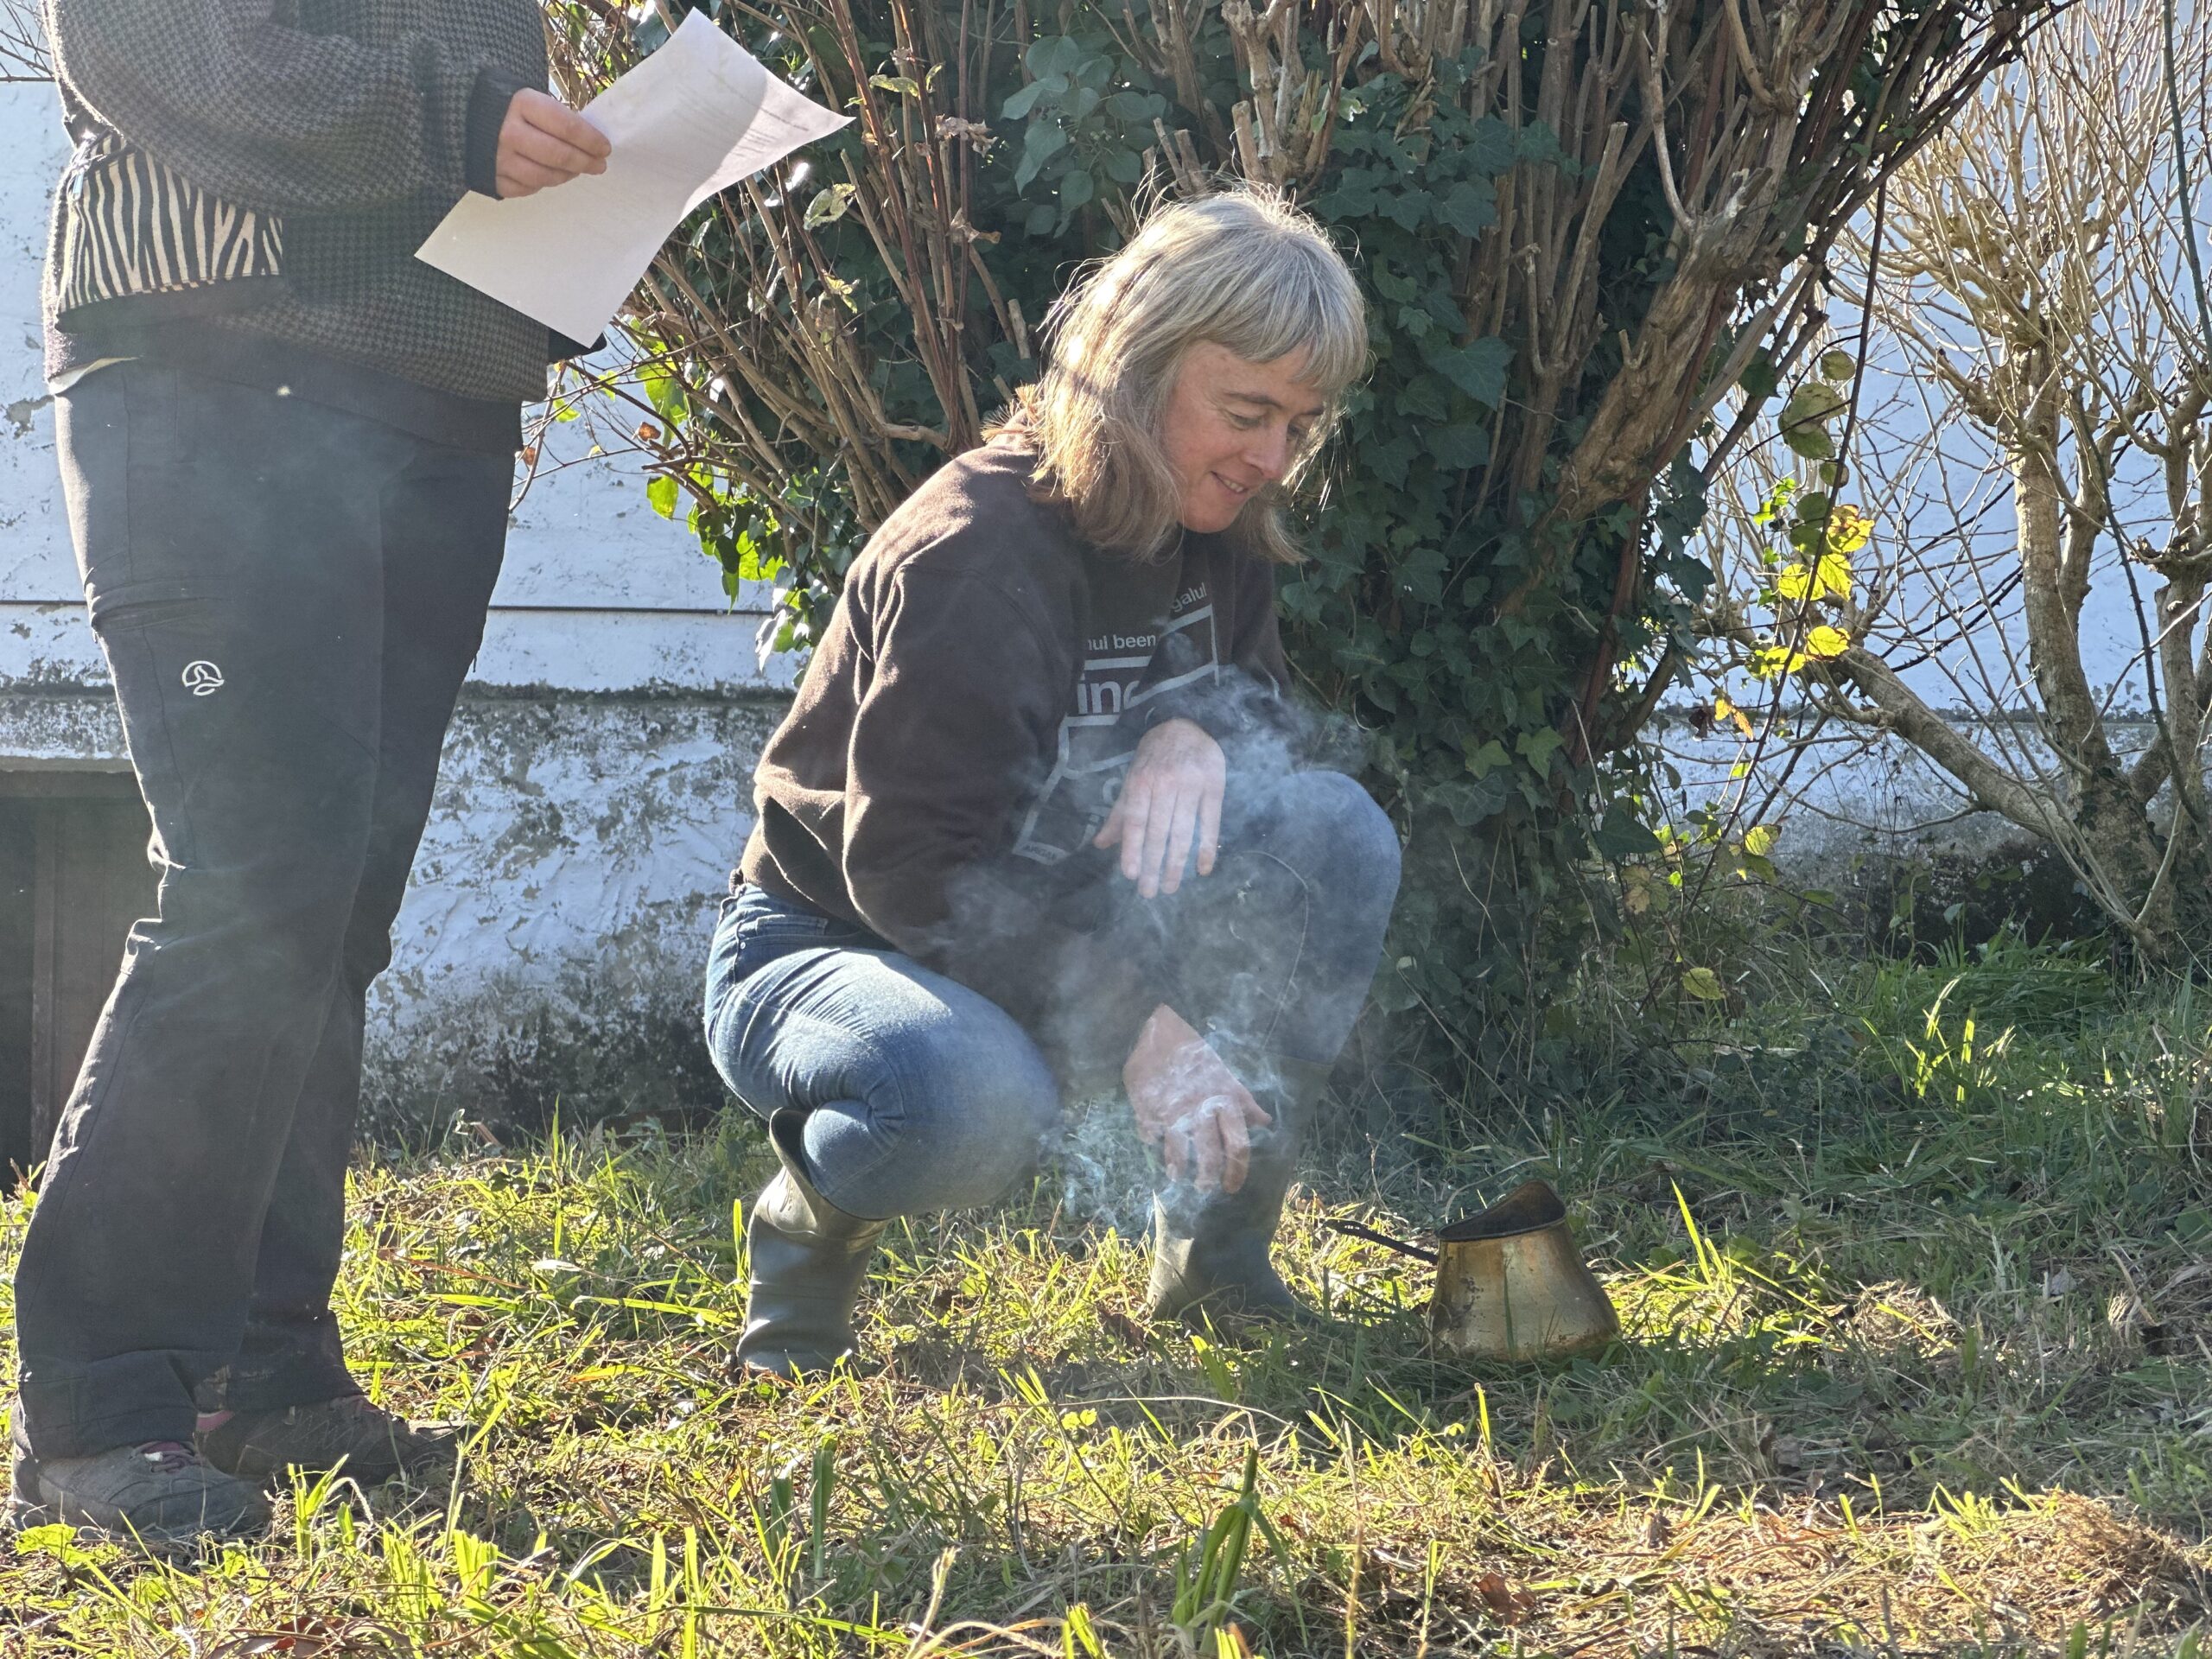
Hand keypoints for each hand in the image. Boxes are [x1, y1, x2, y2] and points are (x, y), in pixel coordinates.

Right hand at [495, 89, 611, 198]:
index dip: (591, 140)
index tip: (605, 148)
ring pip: (544, 176)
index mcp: (521, 104)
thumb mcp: (524, 94)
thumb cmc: (499, 101)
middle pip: (558, 155)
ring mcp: (498, 158)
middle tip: (599, 165)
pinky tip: (549, 176)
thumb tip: (586, 137)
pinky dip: (541, 184)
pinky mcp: (490, 177)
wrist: (455, 112)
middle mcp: (509, 132)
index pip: (567, 127)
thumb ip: (552, 114)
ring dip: (566, 175)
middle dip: (585, 162)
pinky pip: (526, 188)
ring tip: (576, 170)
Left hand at [1093, 717, 1224, 896]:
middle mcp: (1164, 785)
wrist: (1186, 723)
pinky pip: (1211, 822)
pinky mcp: (1214, 786)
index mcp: (1141, 782)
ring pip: (1183, 831)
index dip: (1132, 848)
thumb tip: (1100, 844)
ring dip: (1177, 863)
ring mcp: (1191, 785)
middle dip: (1153, 865)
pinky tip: (1203, 869)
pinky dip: (1207, 847)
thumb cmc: (1154, 756)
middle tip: (1149, 893)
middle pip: (1158, 831)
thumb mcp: (1132, 779)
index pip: (1135, 821)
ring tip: (1171, 887)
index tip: (1130, 875)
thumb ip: (1120, 814)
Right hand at [1123, 1005, 1270, 1194]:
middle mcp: (1202, 1108)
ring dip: (1179, 1169)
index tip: (1231, 1186)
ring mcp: (1173, 1109)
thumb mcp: (1225, 1075)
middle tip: (1205, 1188)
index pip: (1238, 1145)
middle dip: (1208, 1178)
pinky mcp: (1147, 1108)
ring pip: (1179, 1153)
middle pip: (1211, 1155)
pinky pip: (1149, 1135)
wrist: (1157, 1027)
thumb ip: (1244, 1101)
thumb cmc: (1194, 1053)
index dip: (1237, 1171)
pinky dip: (1151, 1141)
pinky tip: (1152, 1142)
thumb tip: (1265, 1122)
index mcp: (1224, 1100)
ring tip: (1178, 1176)